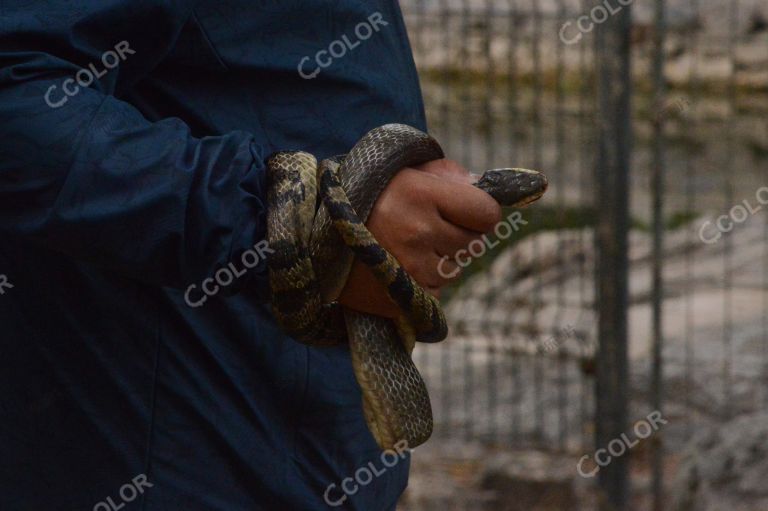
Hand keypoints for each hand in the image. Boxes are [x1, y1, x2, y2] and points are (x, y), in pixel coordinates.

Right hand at [338, 159, 500, 317]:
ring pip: (454, 270)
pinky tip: (397, 268)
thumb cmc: (365, 195)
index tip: (465, 211)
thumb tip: (485, 189)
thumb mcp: (402, 171)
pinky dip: (423, 284)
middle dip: (456, 235)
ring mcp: (410, 268)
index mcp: (421, 194)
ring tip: (405, 247)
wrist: (311, 235)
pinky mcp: (400, 297)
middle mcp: (419, 232)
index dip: (479, 212)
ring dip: (439, 260)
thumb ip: (446, 174)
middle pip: (473, 244)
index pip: (487, 214)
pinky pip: (435, 293)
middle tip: (425, 226)